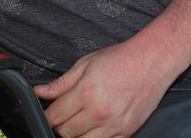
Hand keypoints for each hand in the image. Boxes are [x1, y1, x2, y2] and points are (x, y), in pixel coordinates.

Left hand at [33, 39, 178, 137]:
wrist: (151, 62)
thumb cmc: (119, 60)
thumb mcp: (84, 65)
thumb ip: (61, 83)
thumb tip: (39, 91)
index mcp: (85, 93)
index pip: (55, 116)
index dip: (47, 116)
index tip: (47, 113)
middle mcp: (99, 112)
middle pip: (66, 132)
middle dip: (59, 126)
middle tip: (61, 117)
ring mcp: (114, 125)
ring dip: (76, 135)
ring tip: (76, 123)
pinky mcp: (127, 132)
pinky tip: (93, 129)